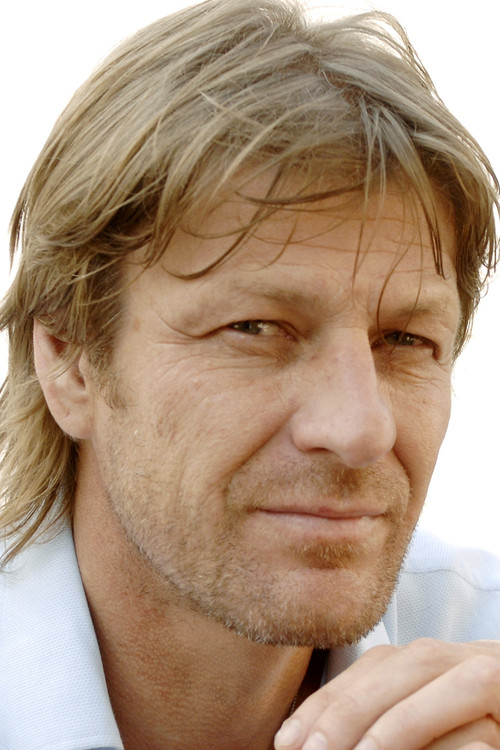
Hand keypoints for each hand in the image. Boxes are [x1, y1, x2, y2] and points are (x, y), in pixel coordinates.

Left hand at [274, 639, 499, 748]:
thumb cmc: (474, 733)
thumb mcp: (423, 729)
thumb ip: (388, 724)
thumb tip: (314, 740)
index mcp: (432, 664)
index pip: (370, 667)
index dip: (325, 699)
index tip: (285, 739)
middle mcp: (459, 656)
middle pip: (391, 665)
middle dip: (340, 707)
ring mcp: (488, 667)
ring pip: (427, 674)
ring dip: (380, 719)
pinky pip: (468, 696)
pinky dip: (422, 724)